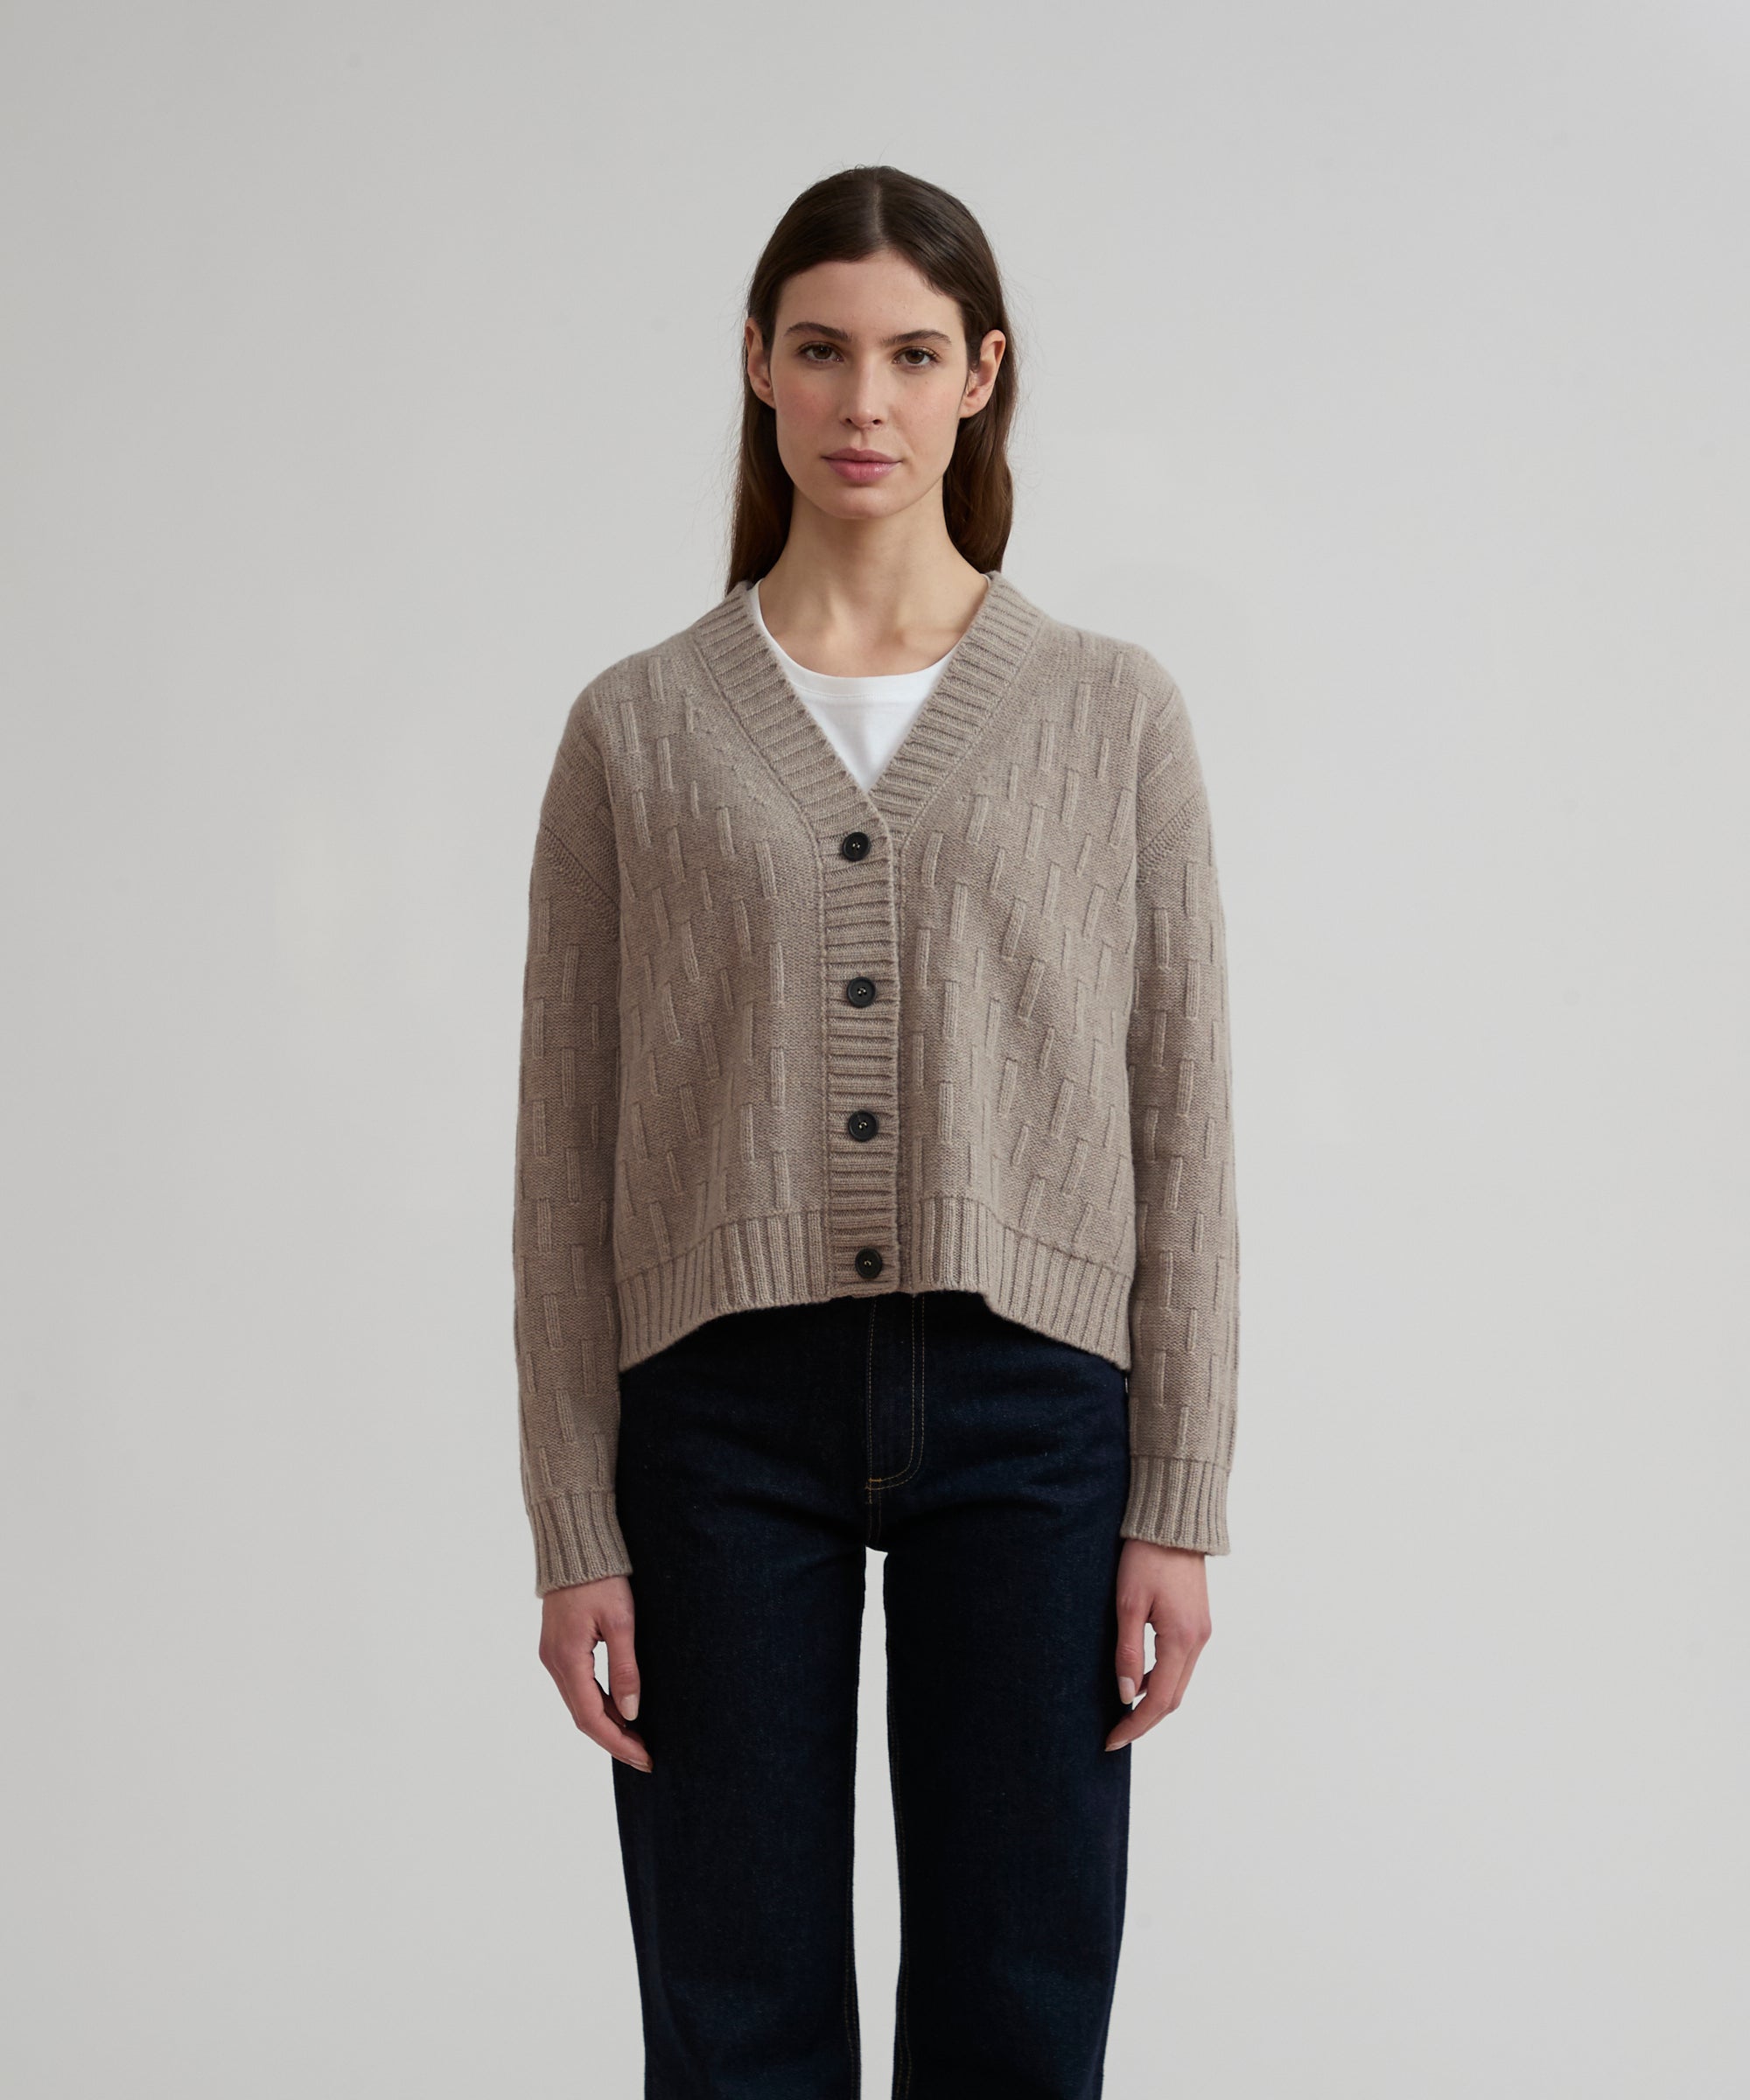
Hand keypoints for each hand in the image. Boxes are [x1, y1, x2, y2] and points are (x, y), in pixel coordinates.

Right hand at [539, 1574, 653, 1771]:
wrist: (574, 1544)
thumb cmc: (600, 1578)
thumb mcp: (621, 1621)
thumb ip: (625, 1668)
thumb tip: (631, 1713)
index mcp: (567, 1659)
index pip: (591, 1718)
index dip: (618, 1743)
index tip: (644, 1758)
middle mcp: (553, 1662)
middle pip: (582, 1716)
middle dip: (614, 1739)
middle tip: (645, 1756)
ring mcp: (552, 1655)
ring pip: (578, 1702)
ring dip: (606, 1723)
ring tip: (637, 1737)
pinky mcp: (558, 1646)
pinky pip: (577, 1685)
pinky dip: (598, 1702)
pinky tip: (619, 1707)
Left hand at [1105, 1539, 1211, 1750]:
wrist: (1175, 1522)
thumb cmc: (1146, 1557)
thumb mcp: (1128, 1603)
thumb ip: (1128, 1651)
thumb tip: (1127, 1695)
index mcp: (1181, 1640)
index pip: (1160, 1701)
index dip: (1136, 1726)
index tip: (1111, 1741)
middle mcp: (1198, 1641)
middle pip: (1174, 1698)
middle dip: (1145, 1720)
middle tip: (1114, 1733)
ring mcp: (1201, 1632)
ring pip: (1179, 1682)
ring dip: (1154, 1700)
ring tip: (1123, 1711)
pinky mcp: (1198, 1622)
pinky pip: (1181, 1663)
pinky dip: (1161, 1679)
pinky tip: (1138, 1678)